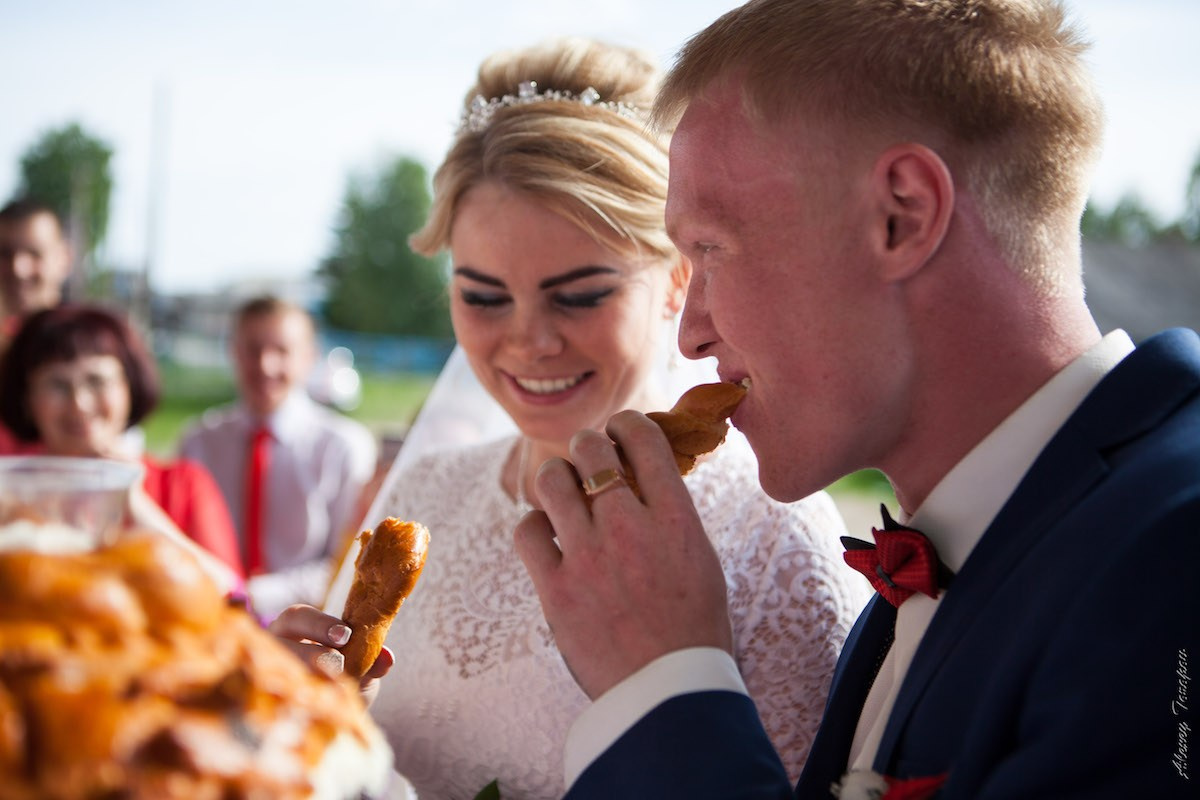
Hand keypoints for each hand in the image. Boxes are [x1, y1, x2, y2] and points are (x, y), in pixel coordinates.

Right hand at [267, 604, 394, 704]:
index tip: (345, 636)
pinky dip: (294, 708)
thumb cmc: (341, 680)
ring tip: (328, 692)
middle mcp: (270, 648)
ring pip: (271, 673)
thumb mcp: (360, 668)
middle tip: (339, 665)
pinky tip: (315, 715)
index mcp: (292, 628)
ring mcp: (261, 675)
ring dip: (302, 681)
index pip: (298, 617)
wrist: (326, 718)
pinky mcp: (259, 701)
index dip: (320, 624)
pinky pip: (269, 704)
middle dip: (311, 654)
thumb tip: (387, 658)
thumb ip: (372, 662)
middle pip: (280, 644)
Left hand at [514, 410, 732, 699]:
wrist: (668, 694)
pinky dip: (535, 525)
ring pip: (552, 480)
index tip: (620, 431)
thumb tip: (645, 475)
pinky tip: (548, 535)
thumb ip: (672, 514)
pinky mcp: (556, 589)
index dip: (626, 424)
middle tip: (589, 460)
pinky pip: (527, 530)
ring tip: (563, 491)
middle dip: (587, 446)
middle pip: (591, 448)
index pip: (643, 439)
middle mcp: (630, 527)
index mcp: (675, 519)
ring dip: (557, 477)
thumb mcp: (700, 560)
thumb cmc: (693, 629)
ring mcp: (589, 557)